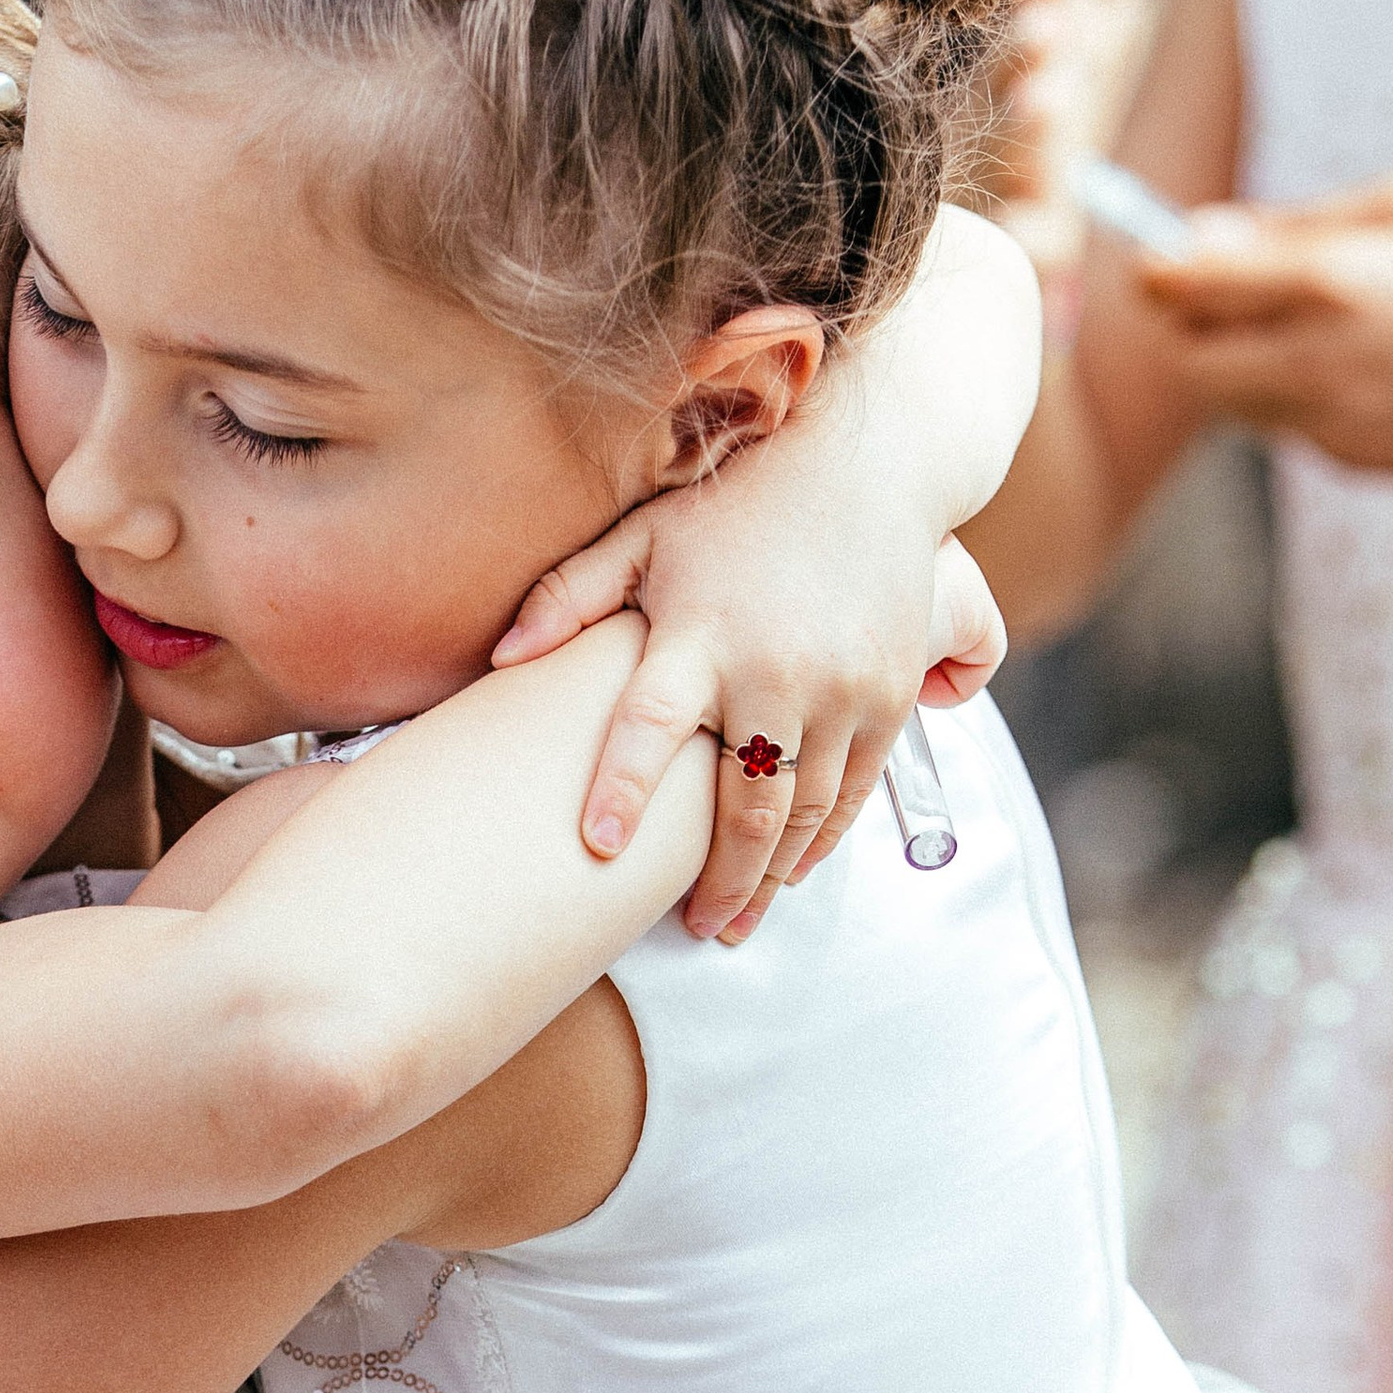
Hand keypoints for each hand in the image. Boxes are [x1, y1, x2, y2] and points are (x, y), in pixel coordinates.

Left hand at [493, 501, 1003, 944]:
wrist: (870, 461)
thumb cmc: (738, 499)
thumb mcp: (645, 532)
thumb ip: (570, 595)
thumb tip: (502, 657)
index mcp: (701, 632)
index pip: (651, 723)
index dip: (623, 786)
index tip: (598, 847)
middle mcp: (776, 669)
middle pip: (745, 802)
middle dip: (721, 880)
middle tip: (699, 931)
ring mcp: (843, 687)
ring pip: (807, 811)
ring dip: (774, 877)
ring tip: (739, 921)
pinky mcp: (890, 694)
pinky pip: (856, 788)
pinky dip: (825, 837)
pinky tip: (794, 869)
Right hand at [978, 0, 1155, 287]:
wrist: (1037, 210)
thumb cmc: (1072, 94)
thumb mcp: (1105, 20)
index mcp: (1024, 41)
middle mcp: (998, 102)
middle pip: (1006, 69)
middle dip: (1026, 45)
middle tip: (1049, 27)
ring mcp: (1000, 170)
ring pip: (1006, 149)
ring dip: (1023, 125)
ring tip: (1043, 101)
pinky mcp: (1017, 240)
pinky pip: (1016, 238)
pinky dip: (1022, 233)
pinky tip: (1039, 227)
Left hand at [1124, 171, 1392, 470]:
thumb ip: (1294, 227)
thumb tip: (1196, 239)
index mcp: (1326, 283)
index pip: (1182, 288)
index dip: (1158, 273)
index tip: (1160, 261)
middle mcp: (1316, 362)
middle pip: (1185, 362)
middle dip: (1188, 331)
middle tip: (1216, 299)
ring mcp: (1334, 421)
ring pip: (1233, 403)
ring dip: (1241, 366)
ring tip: (1310, 325)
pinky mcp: (1354, 460)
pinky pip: (1290, 427)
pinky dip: (1297, 397)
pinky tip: (1360, 367)